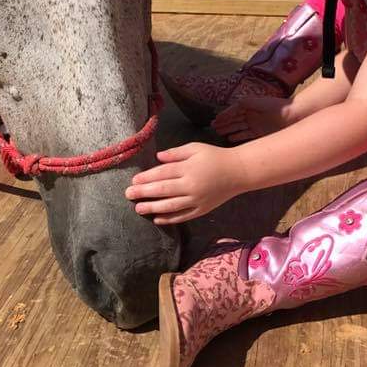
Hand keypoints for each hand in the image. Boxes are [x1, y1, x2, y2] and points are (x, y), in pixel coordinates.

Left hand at [125, 142, 242, 223]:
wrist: (238, 172)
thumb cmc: (215, 157)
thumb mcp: (196, 148)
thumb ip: (175, 153)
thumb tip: (157, 158)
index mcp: (189, 168)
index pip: (163, 174)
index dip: (147, 177)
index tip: (134, 180)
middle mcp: (191, 186)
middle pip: (163, 190)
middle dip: (144, 193)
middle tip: (128, 194)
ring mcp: (196, 200)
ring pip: (170, 206)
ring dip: (153, 208)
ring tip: (138, 209)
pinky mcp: (201, 210)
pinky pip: (182, 216)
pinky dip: (169, 219)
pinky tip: (157, 218)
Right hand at [212, 96, 294, 142]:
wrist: (292, 115)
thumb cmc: (275, 106)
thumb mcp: (257, 102)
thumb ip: (244, 102)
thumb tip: (232, 105)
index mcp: (249, 106)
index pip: (233, 111)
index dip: (224, 115)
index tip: (215, 120)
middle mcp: (250, 115)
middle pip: (234, 119)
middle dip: (223, 123)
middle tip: (213, 127)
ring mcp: (254, 124)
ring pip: (238, 127)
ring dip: (228, 130)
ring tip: (219, 133)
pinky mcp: (259, 132)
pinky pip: (245, 135)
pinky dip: (237, 136)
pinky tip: (230, 138)